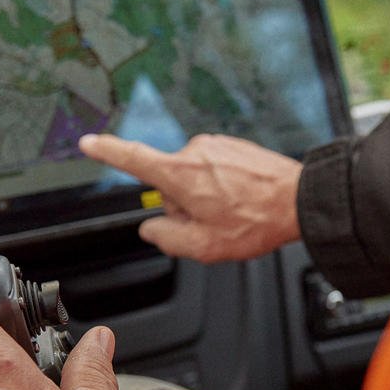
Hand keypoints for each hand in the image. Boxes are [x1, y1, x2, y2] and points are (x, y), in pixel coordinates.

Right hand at [79, 132, 301, 261]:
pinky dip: (223, 187)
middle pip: (169, 183)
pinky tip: (244, 201)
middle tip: (214, 222)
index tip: (89, 142)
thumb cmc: (256, 221)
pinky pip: (215, 170)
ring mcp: (216, 146)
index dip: (107, 152)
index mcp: (179, 173)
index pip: (132, 159)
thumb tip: (152, 228)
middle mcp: (194, 151)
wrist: (300, 200)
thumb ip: (168, 238)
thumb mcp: (204, 246)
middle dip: (183, 206)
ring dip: (205, 197)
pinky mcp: (234, 145)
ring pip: (194, 178)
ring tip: (235, 212)